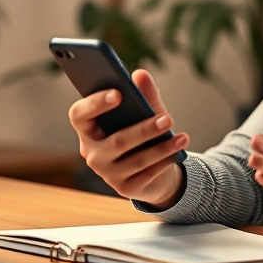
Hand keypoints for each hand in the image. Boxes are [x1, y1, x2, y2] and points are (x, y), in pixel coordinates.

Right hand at [68, 69, 189, 206]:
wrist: (151, 171)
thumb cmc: (141, 135)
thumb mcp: (144, 113)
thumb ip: (143, 95)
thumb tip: (141, 74)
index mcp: (88, 129)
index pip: (79, 115)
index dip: (95, 104)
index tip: (118, 93)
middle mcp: (92, 153)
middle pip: (116, 142)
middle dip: (143, 130)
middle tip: (166, 119)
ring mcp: (107, 173)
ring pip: (136, 160)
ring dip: (162, 148)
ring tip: (182, 138)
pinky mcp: (125, 188)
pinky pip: (147, 174)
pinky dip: (165, 162)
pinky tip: (179, 151)